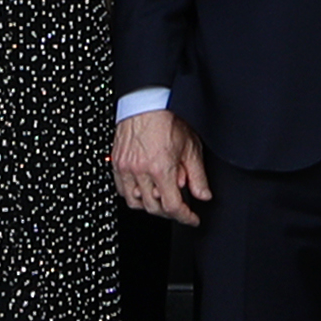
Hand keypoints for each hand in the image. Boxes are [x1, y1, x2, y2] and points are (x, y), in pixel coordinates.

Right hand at [112, 106, 210, 222]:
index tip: (192, 218)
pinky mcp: (116, 163)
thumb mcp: (191, 147)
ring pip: (135, 202)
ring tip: (162, 197)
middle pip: (153, 208)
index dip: (185, 217)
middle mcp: (140, 171)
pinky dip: (133, 194)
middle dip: (169, 212)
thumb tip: (203, 195)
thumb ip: (197, 176)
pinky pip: (121, 189)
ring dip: (150, 205)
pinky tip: (145, 188)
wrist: (146, 102)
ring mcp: (125, 168)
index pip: (172, 206)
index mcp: (160, 168)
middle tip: (180, 207)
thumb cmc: (168, 119)